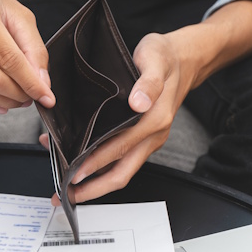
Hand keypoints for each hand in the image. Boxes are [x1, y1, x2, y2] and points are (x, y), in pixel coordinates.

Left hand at [36, 0, 251, 204]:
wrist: (185, 60)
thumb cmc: (165, 57)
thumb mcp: (155, 58)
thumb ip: (148, 82)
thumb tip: (138, 102)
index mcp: (154, 119)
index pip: (120, 149)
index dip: (97, 163)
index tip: (75, 172)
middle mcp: (153, 135)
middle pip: (122, 173)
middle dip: (94, 188)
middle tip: (66, 194)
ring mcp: (149, 139)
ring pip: (121, 170)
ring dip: (95, 181)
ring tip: (68, 184)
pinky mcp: (144, 137)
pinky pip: (122, 158)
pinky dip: (100, 165)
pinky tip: (80, 160)